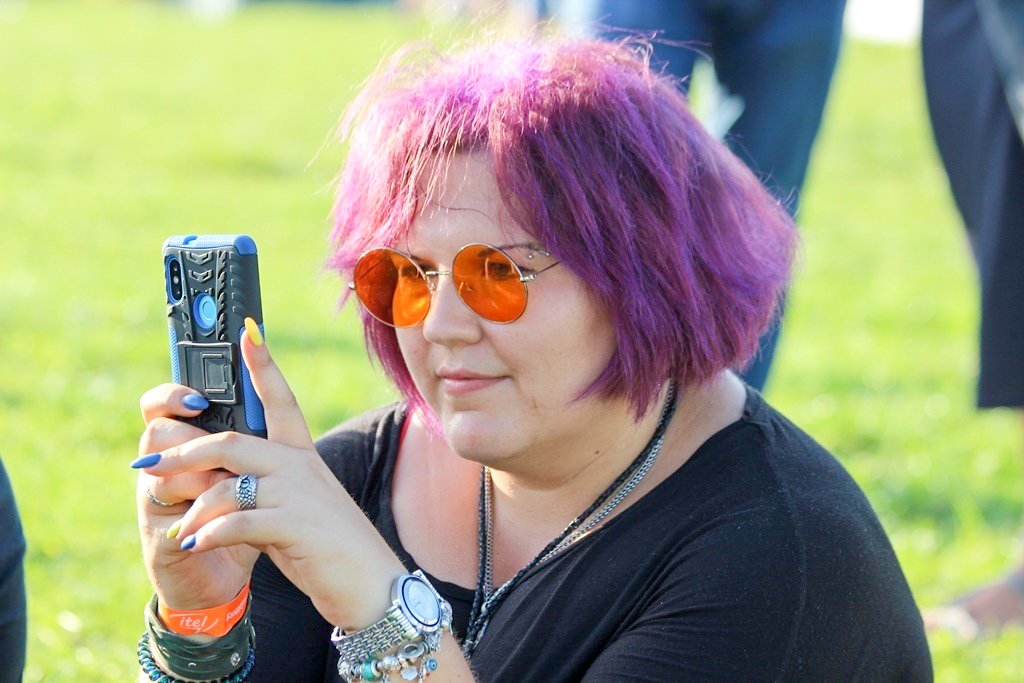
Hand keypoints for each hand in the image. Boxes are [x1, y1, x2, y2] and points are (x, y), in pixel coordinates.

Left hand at [135, 324, 405, 627]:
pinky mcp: (293, 526)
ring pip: (226, 484)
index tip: (247, 331)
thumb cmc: (327, 545)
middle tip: (148, 465)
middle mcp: (300, 466)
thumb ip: (264, 487)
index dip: (263, 365)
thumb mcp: (296, 507)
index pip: (281, 400)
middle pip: (230, 442)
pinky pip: (235, 522)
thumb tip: (217, 483)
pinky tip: (195, 545)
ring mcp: (298, 494)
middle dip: (183, 452)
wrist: (368, 584)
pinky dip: (208, 534)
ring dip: (193, 509)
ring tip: (179, 530)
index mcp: (302, 455)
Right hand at [136, 384, 256, 610]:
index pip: (167, 403)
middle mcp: (166, 466)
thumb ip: (255, 442)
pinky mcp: (157, 533)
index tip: (199, 395)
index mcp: (190, 445)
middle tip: (217, 455)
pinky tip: (216, 520)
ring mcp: (155, 499)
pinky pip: (168, 511)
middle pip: (160, 429)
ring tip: (229, 492)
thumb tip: (266, 393)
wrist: (231, 579)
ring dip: (203, 479)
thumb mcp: (255, 477)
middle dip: (193, 439)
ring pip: (164, 468)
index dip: (175, 392)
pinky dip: (199, 512)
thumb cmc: (245, 518)